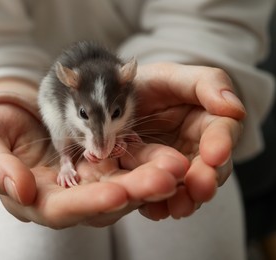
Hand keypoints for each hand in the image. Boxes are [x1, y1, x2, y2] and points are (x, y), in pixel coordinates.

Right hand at [0, 102, 188, 227]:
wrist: (8, 118)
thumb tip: (18, 190)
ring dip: (148, 178)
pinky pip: (123, 168)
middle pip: (101, 202)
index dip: (89, 202)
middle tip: (166, 177)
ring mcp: (83, 184)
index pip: (63, 209)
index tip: (118, 193)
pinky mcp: (96, 167)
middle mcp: (63, 198)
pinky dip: (143, 162)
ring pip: (120, 187)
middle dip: (135, 191)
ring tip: (175, 165)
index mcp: (33, 199)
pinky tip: (165, 154)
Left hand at [129, 62, 245, 219]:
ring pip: (185, 187)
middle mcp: (194, 148)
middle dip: (205, 180)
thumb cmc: (145, 83)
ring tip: (177, 207)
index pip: (222, 133)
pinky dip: (158, 205)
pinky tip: (154, 211)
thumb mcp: (171, 75)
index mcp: (206, 121)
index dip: (221, 143)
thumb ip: (206, 84)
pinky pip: (158, 196)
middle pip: (208, 168)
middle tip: (199, 189)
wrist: (110, 99)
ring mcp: (174, 167)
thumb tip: (235, 109)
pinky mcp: (152, 180)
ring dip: (184, 199)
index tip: (214, 155)